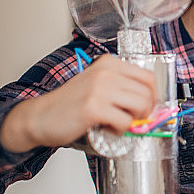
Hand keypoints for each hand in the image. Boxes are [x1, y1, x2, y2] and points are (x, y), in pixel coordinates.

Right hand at [0, 54, 156, 152]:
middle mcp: (106, 72)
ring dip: (134, 120)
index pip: (149, 77)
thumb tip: (150, 103)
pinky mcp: (94, 107)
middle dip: (146, 111)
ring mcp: (99, 88)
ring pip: (140, 105)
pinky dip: (121, 130)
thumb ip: (121, 88)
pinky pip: (124, 121)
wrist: (39, 117)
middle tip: (134, 119)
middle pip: (148, 92)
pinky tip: (108, 128)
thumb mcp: (98, 86)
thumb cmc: (69, 104)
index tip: (148, 107)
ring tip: (119, 123)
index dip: (154, 96)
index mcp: (109, 63)